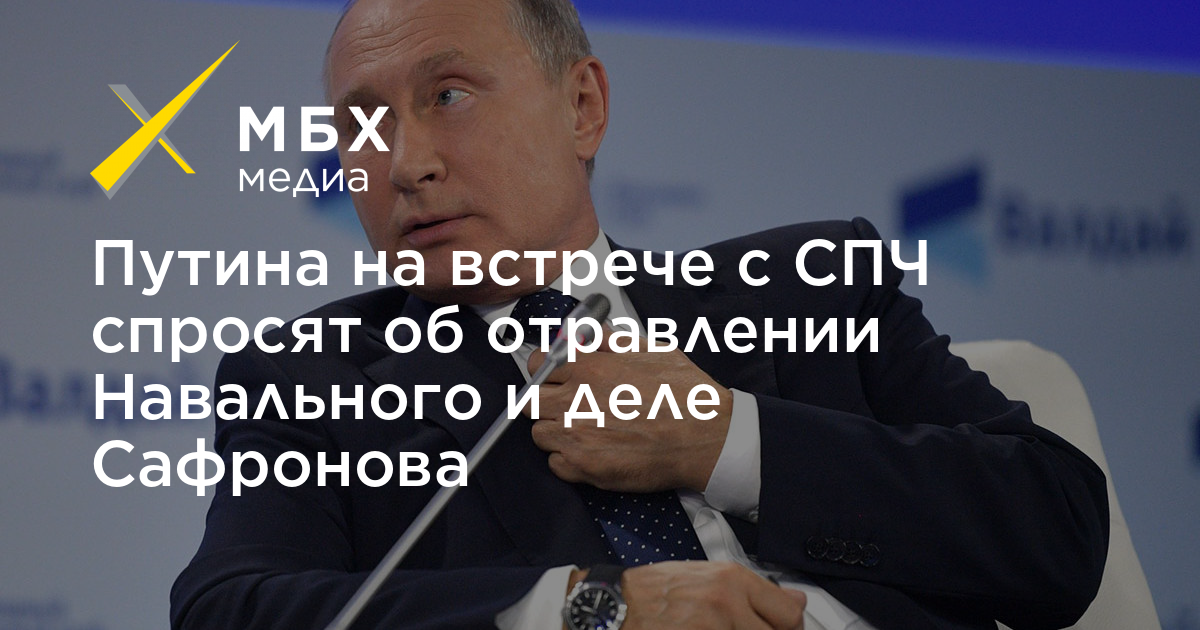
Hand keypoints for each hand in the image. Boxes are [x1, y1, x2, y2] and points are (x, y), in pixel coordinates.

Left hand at [528, 330, 733, 492]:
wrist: (706, 437)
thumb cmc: (686, 397)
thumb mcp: (652, 350)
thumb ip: (614, 341)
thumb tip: (592, 334)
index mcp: (589, 368)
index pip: (538, 364)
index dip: (544, 371)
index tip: (553, 378)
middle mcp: (576, 400)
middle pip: (528, 400)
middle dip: (543, 403)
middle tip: (565, 407)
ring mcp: (576, 436)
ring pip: (540, 434)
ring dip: (556, 433)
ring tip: (584, 433)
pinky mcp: (584, 467)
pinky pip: (555, 464)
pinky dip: (569, 462)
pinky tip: (593, 453)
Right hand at [621, 562, 804, 629]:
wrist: (616, 605)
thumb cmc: (655, 590)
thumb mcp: (706, 576)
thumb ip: (752, 589)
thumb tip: (795, 599)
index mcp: (732, 580)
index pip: (789, 612)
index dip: (789, 625)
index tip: (783, 627)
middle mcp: (727, 603)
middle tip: (752, 629)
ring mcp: (714, 628)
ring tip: (722, 629)